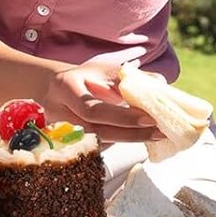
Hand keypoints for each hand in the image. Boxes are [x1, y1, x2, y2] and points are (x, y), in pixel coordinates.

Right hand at [45, 61, 159, 143]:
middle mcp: (58, 111)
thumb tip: (159, 85)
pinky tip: (136, 136)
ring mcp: (59, 131)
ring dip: (128, 139)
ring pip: (97, 141)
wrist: (56, 89)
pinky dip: (119, 141)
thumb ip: (130, 78)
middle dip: (130, 134)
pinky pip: (96, 146)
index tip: (149, 119)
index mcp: (65, 88)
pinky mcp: (66, 143)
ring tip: (154, 135)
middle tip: (158, 133)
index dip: (122, 118)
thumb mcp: (104, 70)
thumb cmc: (84, 78)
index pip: (93, 109)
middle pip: (96, 131)